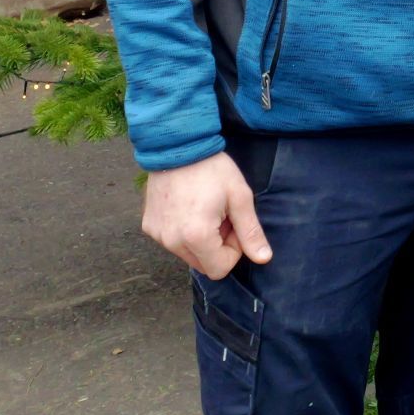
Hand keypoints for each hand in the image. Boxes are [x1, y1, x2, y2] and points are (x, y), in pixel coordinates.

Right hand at [142, 152, 270, 278]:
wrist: (178, 145)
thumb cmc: (213, 169)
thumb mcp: (239, 197)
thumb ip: (251, 231)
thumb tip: (264, 259)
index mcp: (196, 236)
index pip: (220, 269)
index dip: (233, 250)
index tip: (233, 224)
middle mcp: (172, 242)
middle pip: (203, 264)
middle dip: (217, 246)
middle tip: (222, 215)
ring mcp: (158, 235)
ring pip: (188, 254)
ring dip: (201, 240)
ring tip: (206, 209)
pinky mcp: (149, 227)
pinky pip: (172, 241)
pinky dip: (184, 232)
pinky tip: (189, 207)